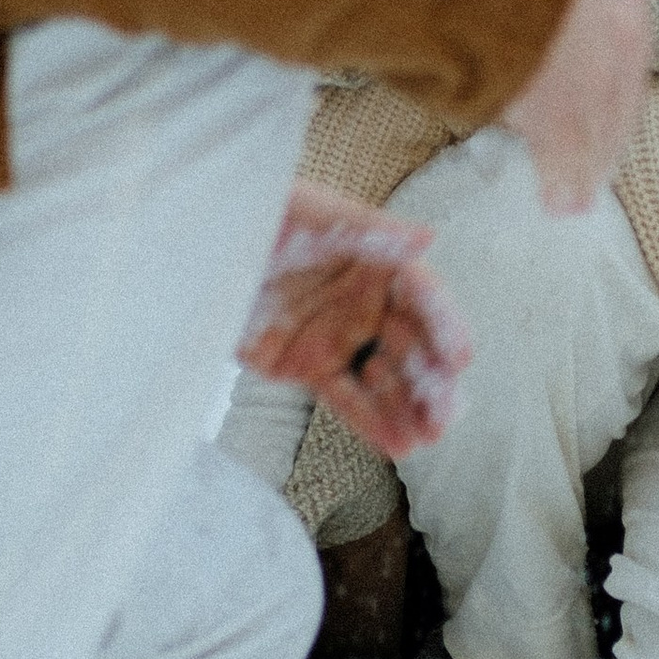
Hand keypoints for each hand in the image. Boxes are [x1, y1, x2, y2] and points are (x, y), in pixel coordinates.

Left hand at [236, 177, 473, 456]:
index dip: (444, 323)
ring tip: (429, 438)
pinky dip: (371, 422)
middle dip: (433, 379)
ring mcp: (338, 336)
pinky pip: (345, 398)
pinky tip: (399, 445)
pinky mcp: (306, 366)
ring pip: (383, 377)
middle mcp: (365, 301)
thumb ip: (368, 230)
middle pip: (410, 343)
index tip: (461, 356)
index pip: (421, 295)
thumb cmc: (258, 216)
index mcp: (375, 259)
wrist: (196, 251)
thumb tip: (427, 236)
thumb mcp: (310, 214)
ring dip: (409, 407)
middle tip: (449, 413)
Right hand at [499, 0, 651, 213]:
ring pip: (589, 133)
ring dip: (581, 171)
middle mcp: (619, 36)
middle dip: (602, 147)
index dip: (617, 103)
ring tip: (572, 203)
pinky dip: (558, 177)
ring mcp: (587, 72)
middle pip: (614, 106)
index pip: (629, 61)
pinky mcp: (552, 103)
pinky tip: (558, 201)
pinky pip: (558, 149)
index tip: (612, 131)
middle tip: (595, 180)